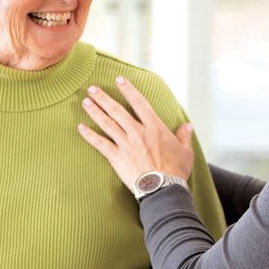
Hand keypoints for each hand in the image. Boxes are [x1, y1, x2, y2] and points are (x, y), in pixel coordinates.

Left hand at [78, 77, 194, 192]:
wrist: (163, 188)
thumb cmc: (176, 171)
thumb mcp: (185, 151)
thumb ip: (184, 136)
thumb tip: (188, 126)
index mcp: (155, 127)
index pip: (139, 103)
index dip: (128, 90)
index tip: (119, 80)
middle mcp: (138, 132)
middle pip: (117, 110)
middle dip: (103, 98)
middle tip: (92, 88)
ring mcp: (126, 144)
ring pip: (107, 123)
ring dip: (95, 111)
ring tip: (85, 102)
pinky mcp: (117, 158)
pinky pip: (100, 144)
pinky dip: (89, 135)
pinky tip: (80, 127)